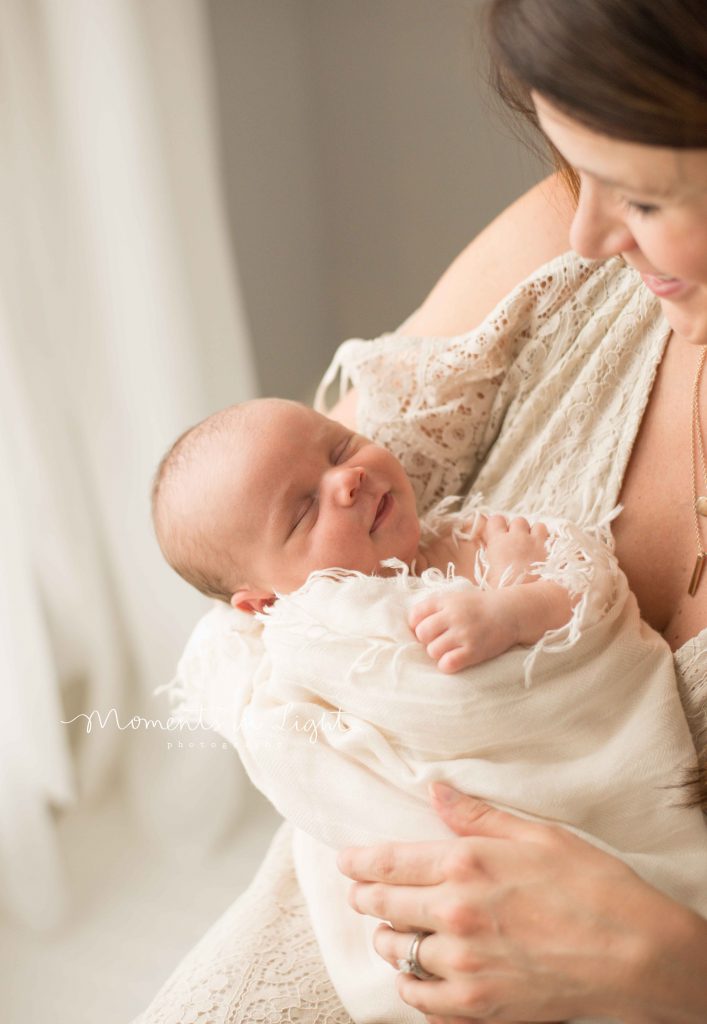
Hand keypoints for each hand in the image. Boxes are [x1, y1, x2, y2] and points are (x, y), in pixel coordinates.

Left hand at [337, 785, 706, 1021]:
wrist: (637, 955)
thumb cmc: (594, 887)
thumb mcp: (537, 835)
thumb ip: (477, 816)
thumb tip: (435, 790)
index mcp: (466, 865)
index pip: (390, 863)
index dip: (360, 862)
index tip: (347, 862)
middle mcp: (455, 914)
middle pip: (384, 907)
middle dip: (365, 898)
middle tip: (360, 894)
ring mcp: (464, 964)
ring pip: (397, 954)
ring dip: (388, 940)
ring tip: (391, 932)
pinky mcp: (478, 1006)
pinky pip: (421, 1000)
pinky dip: (411, 986)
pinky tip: (418, 974)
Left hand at [409, 588, 519, 672]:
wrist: (510, 613)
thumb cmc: (478, 607)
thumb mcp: (455, 597)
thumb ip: (435, 607)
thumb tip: (411, 624)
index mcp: (446, 601)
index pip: (415, 614)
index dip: (416, 624)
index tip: (426, 628)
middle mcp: (453, 616)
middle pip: (422, 634)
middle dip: (426, 640)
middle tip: (437, 640)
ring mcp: (464, 634)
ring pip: (432, 650)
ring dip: (437, 653)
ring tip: (448, 649)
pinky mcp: (474, 651)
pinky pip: (447, 664)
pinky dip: (447, 664)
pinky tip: (454, 660)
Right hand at [481, 516, 549, 586]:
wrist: (529, 602)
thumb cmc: (504, 591)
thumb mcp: (488, 575)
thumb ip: (490, 558)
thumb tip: (492, 552)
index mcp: (499, 542)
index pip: (496, 520)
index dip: (498, 526)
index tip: (499, 534)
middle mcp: (518, 538)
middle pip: (518, 521)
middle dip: (518, 530)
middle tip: (518, 545)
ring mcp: (537, 542)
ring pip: (537, 525)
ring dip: (536, 533)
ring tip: (534, 548)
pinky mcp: (553, 550)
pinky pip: (553, 537)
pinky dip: (550, 543)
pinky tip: (548, 554)